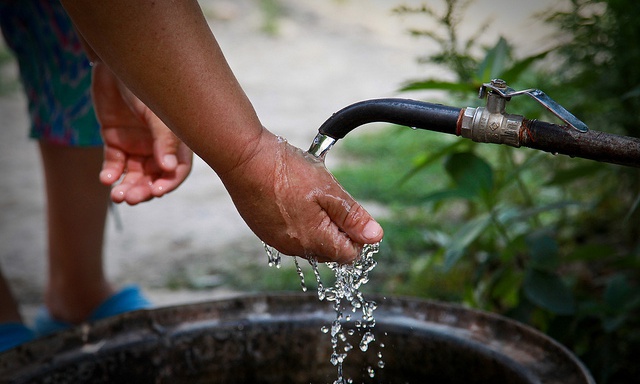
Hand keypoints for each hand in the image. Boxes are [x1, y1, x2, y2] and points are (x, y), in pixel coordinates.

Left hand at [91, 62, 192, 204]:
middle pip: (154, 177)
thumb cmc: (144, 86)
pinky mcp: (115, 141)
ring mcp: (136, 145)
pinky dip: (111, 174)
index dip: (169, 183)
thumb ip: (164, 142)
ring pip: (134, 175)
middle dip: (144, 190)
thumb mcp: (157, 114)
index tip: (157, 192)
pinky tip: (106, 178)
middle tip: (130, 198)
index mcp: (176, 140)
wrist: (114, 64)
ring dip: (127, 187)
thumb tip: (169, 171)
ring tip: (117, 195)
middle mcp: (158, 146)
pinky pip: (114, 164)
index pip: (177, 170)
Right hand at [219, 131, 382, 263]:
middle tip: (331, 199)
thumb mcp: (329, 190)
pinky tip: (293, 197)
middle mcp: (294, 248)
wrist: (244, 159)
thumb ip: (352, 217)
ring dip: (318, 224)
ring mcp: (276, 241)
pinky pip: (290, 234)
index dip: (357, 235)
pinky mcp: (264, 230)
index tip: (351, 212)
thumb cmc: (287, 172)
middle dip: (337, 230)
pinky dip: (298, 221)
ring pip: (310, 242)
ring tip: (309, 194)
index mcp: (314, 240)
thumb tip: (375, 237)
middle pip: (329, 251)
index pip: (349, 255)